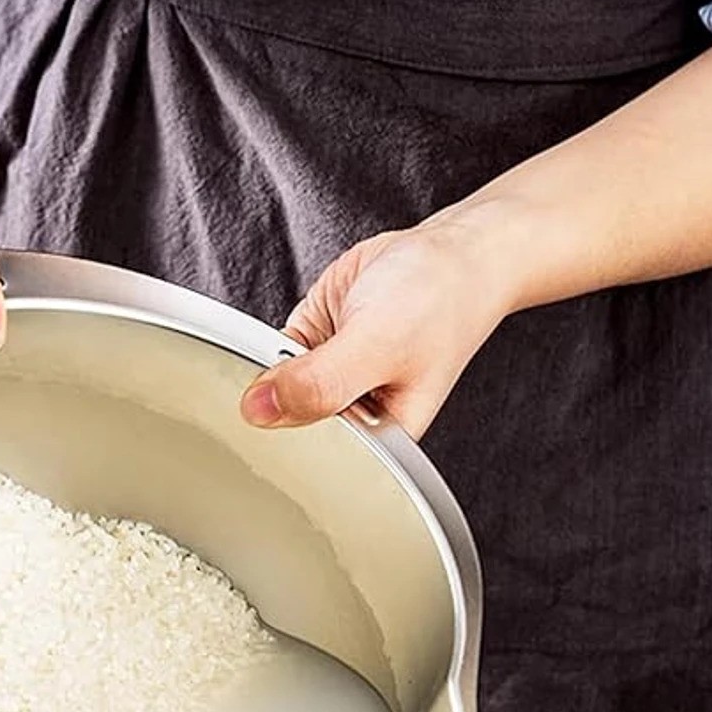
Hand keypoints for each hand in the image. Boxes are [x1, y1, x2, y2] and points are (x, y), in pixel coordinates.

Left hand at [240, 218, 513, 437]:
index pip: (318, 460)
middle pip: (291, 427)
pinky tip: (270, 348)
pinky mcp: (314, 344)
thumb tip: (260, 409)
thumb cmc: (440, 301)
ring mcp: (329, 377)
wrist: (452, 250)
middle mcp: (352, 412)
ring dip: (264, 377)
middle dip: (272, 409)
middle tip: (267, 389)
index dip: (284, 449)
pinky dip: (263, 350)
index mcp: (381, 436)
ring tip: (281, 362)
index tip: (261, 428)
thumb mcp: (377, 346)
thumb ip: (319, 383)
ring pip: (276, 392)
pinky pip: (272, 357)